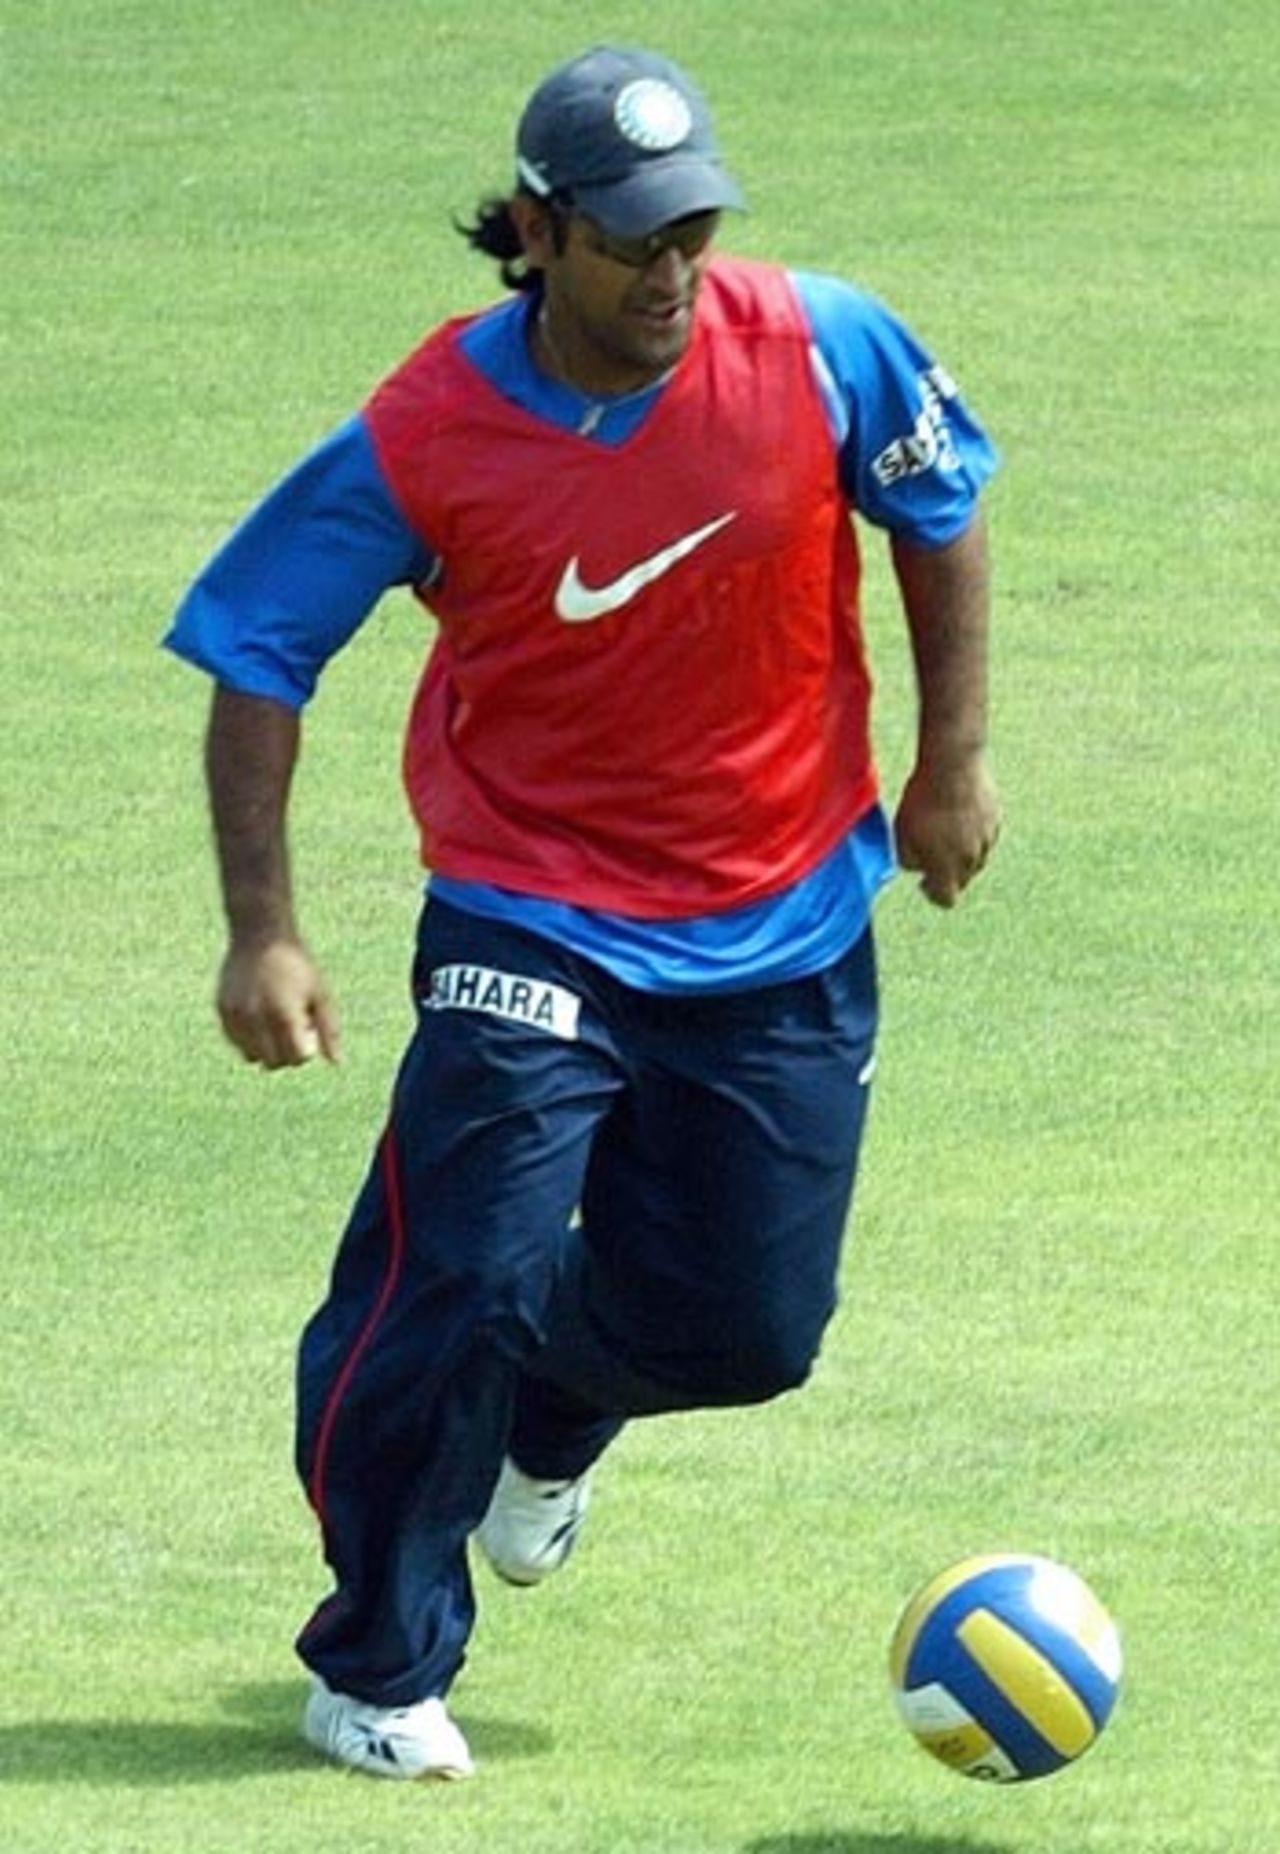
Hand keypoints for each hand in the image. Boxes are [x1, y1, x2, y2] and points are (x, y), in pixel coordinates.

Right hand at [215, 938, 341, 1068]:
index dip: (305, 1051)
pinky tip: (258, 1016)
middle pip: (272, 1062)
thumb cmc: (296, 965)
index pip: (295, 1058)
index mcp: (284, 1015)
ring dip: (265, 1049)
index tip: (307, 1031)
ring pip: (251, 1056)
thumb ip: (329, 1029)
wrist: (261, 936)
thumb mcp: (320, 993)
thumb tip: (336, 1063)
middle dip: (286, 1054)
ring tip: (274, 1022)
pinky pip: (236, 1042)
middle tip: (291, 1029)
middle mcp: (256, 1019)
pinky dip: (248, 1039)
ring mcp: (236, 1016)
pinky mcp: (223, 1011)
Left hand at [894, 752, 1000, 908]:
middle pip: (962, 879)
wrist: (953, 766)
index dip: (933, 894)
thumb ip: (908, 859)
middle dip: (947, 872)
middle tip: (933, 853)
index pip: (946, 899)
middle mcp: (972, 860)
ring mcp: (988, 839)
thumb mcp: (902, 834)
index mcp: (948, 869)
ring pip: (975, 857)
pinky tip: (959, 813)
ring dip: (961, 851)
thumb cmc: (923, 801)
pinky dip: (973, 832)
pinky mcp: (996, 818)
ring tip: (945, 829)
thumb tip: (917, 867)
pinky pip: (984, 834)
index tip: (925, 882)